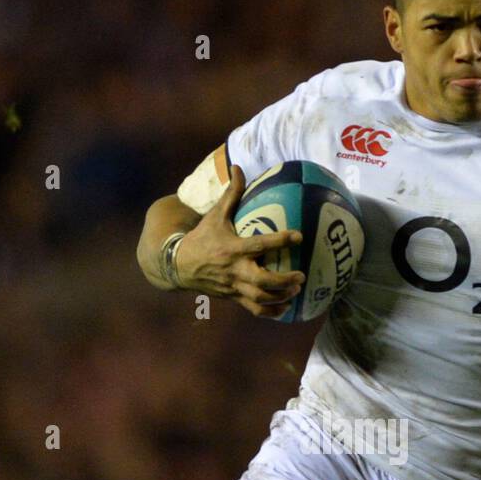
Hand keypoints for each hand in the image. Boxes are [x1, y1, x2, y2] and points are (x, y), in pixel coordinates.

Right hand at [176, 165, 304, 317]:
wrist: (179, 265)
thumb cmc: (202, 237)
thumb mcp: (215, 215)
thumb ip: (231, 194)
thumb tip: (239, 168)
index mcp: (233, 248)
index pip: (261, 245)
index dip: (281, 240)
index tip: (299, 236)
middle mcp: (235, 270)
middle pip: (264, 281)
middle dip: (285, 280)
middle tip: (301, 275)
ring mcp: (234, 287)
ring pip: (261, 298)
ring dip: (281, 297)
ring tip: (297, 290)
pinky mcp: (233, 298)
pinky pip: (255, 310)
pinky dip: (272, 311)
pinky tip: (286, 307)